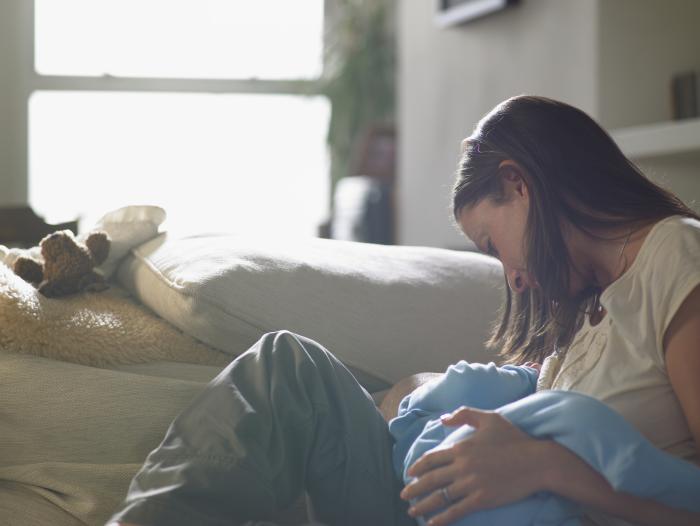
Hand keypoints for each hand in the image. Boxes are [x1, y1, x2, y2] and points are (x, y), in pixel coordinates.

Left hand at [400, 406, 546, 525]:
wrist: (537, 461)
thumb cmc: (514, 438)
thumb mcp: (489, 418)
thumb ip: (464, 414)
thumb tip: (443, 419)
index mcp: (461, 448)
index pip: (431, 459)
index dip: (417, 468)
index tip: (409, 473)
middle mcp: (462, 467)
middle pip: (431, 479)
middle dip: (414, 489)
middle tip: (404, 495)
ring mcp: (471, 484)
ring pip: (440, 496)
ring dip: (423, 505)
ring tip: (412, 511)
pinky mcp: (481, 499)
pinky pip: (456, 510)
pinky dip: (441, 518)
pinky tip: (431, 523)